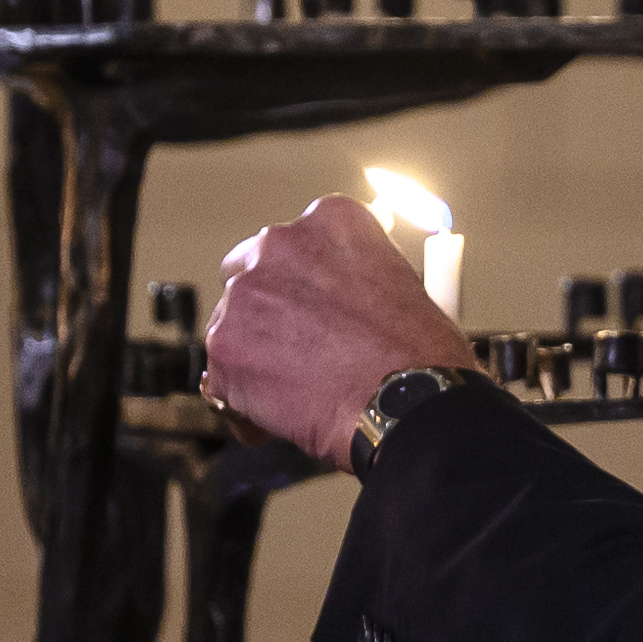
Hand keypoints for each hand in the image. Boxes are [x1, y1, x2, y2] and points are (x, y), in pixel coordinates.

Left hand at [205, 196, 472, 463]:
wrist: (407, 404)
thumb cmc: (420, 355)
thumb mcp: (402, 284)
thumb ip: (359, 276)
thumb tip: (340, 295)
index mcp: (329, 220)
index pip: (296, 242)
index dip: (304, 282)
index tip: (318, 309)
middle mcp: (279, 244)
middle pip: (249, 273)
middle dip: (268, 312)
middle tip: (302, 351)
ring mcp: (245, 295)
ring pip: (233, 327)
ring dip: (257, 357)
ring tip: (301, 395)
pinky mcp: (225, 347)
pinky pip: (222, 378)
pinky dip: (245, 401)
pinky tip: (281, 421)